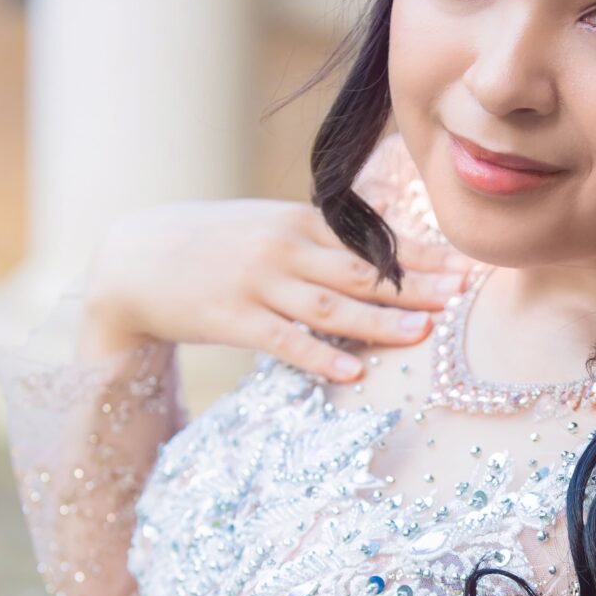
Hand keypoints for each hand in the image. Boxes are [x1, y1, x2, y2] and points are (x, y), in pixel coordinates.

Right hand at [78, 198, 477, 382]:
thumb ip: (315, 239)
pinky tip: (352, 374)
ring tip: (422, 334)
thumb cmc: (207, 245)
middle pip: (360, 271)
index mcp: (295, 222)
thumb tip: (378, 255)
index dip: (421, 255)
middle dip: (415, 285)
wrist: (131, 259)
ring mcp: (255, 283)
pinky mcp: (231, 319)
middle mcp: (281, 248)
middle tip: (461, 298)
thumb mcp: (263, 227)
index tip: (465, 266)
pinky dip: (319, 357)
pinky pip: (283, 341)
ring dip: (377, 322)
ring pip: (328, 306)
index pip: (370, 240)